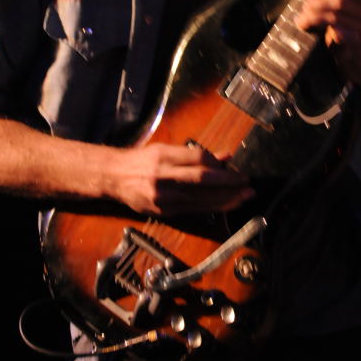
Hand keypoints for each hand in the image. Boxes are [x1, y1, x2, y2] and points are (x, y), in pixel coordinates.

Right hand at [111, 142, 253, 216]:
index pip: (198, 159)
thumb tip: (226, 155)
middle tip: (247, 184)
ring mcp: (162, 197)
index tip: (234, 167)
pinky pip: (193, 210)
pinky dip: (211, 207)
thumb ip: (195, 154)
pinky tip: (225, 205)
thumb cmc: (142, 160)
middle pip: (203, 180)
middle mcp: (163, 176)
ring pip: (201, 199)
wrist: (114, 177)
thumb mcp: (166, 149)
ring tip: (243, 197)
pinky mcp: (163, 212)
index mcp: (164, 156)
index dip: (219, 165)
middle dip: (229, 183)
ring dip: (226, 199)